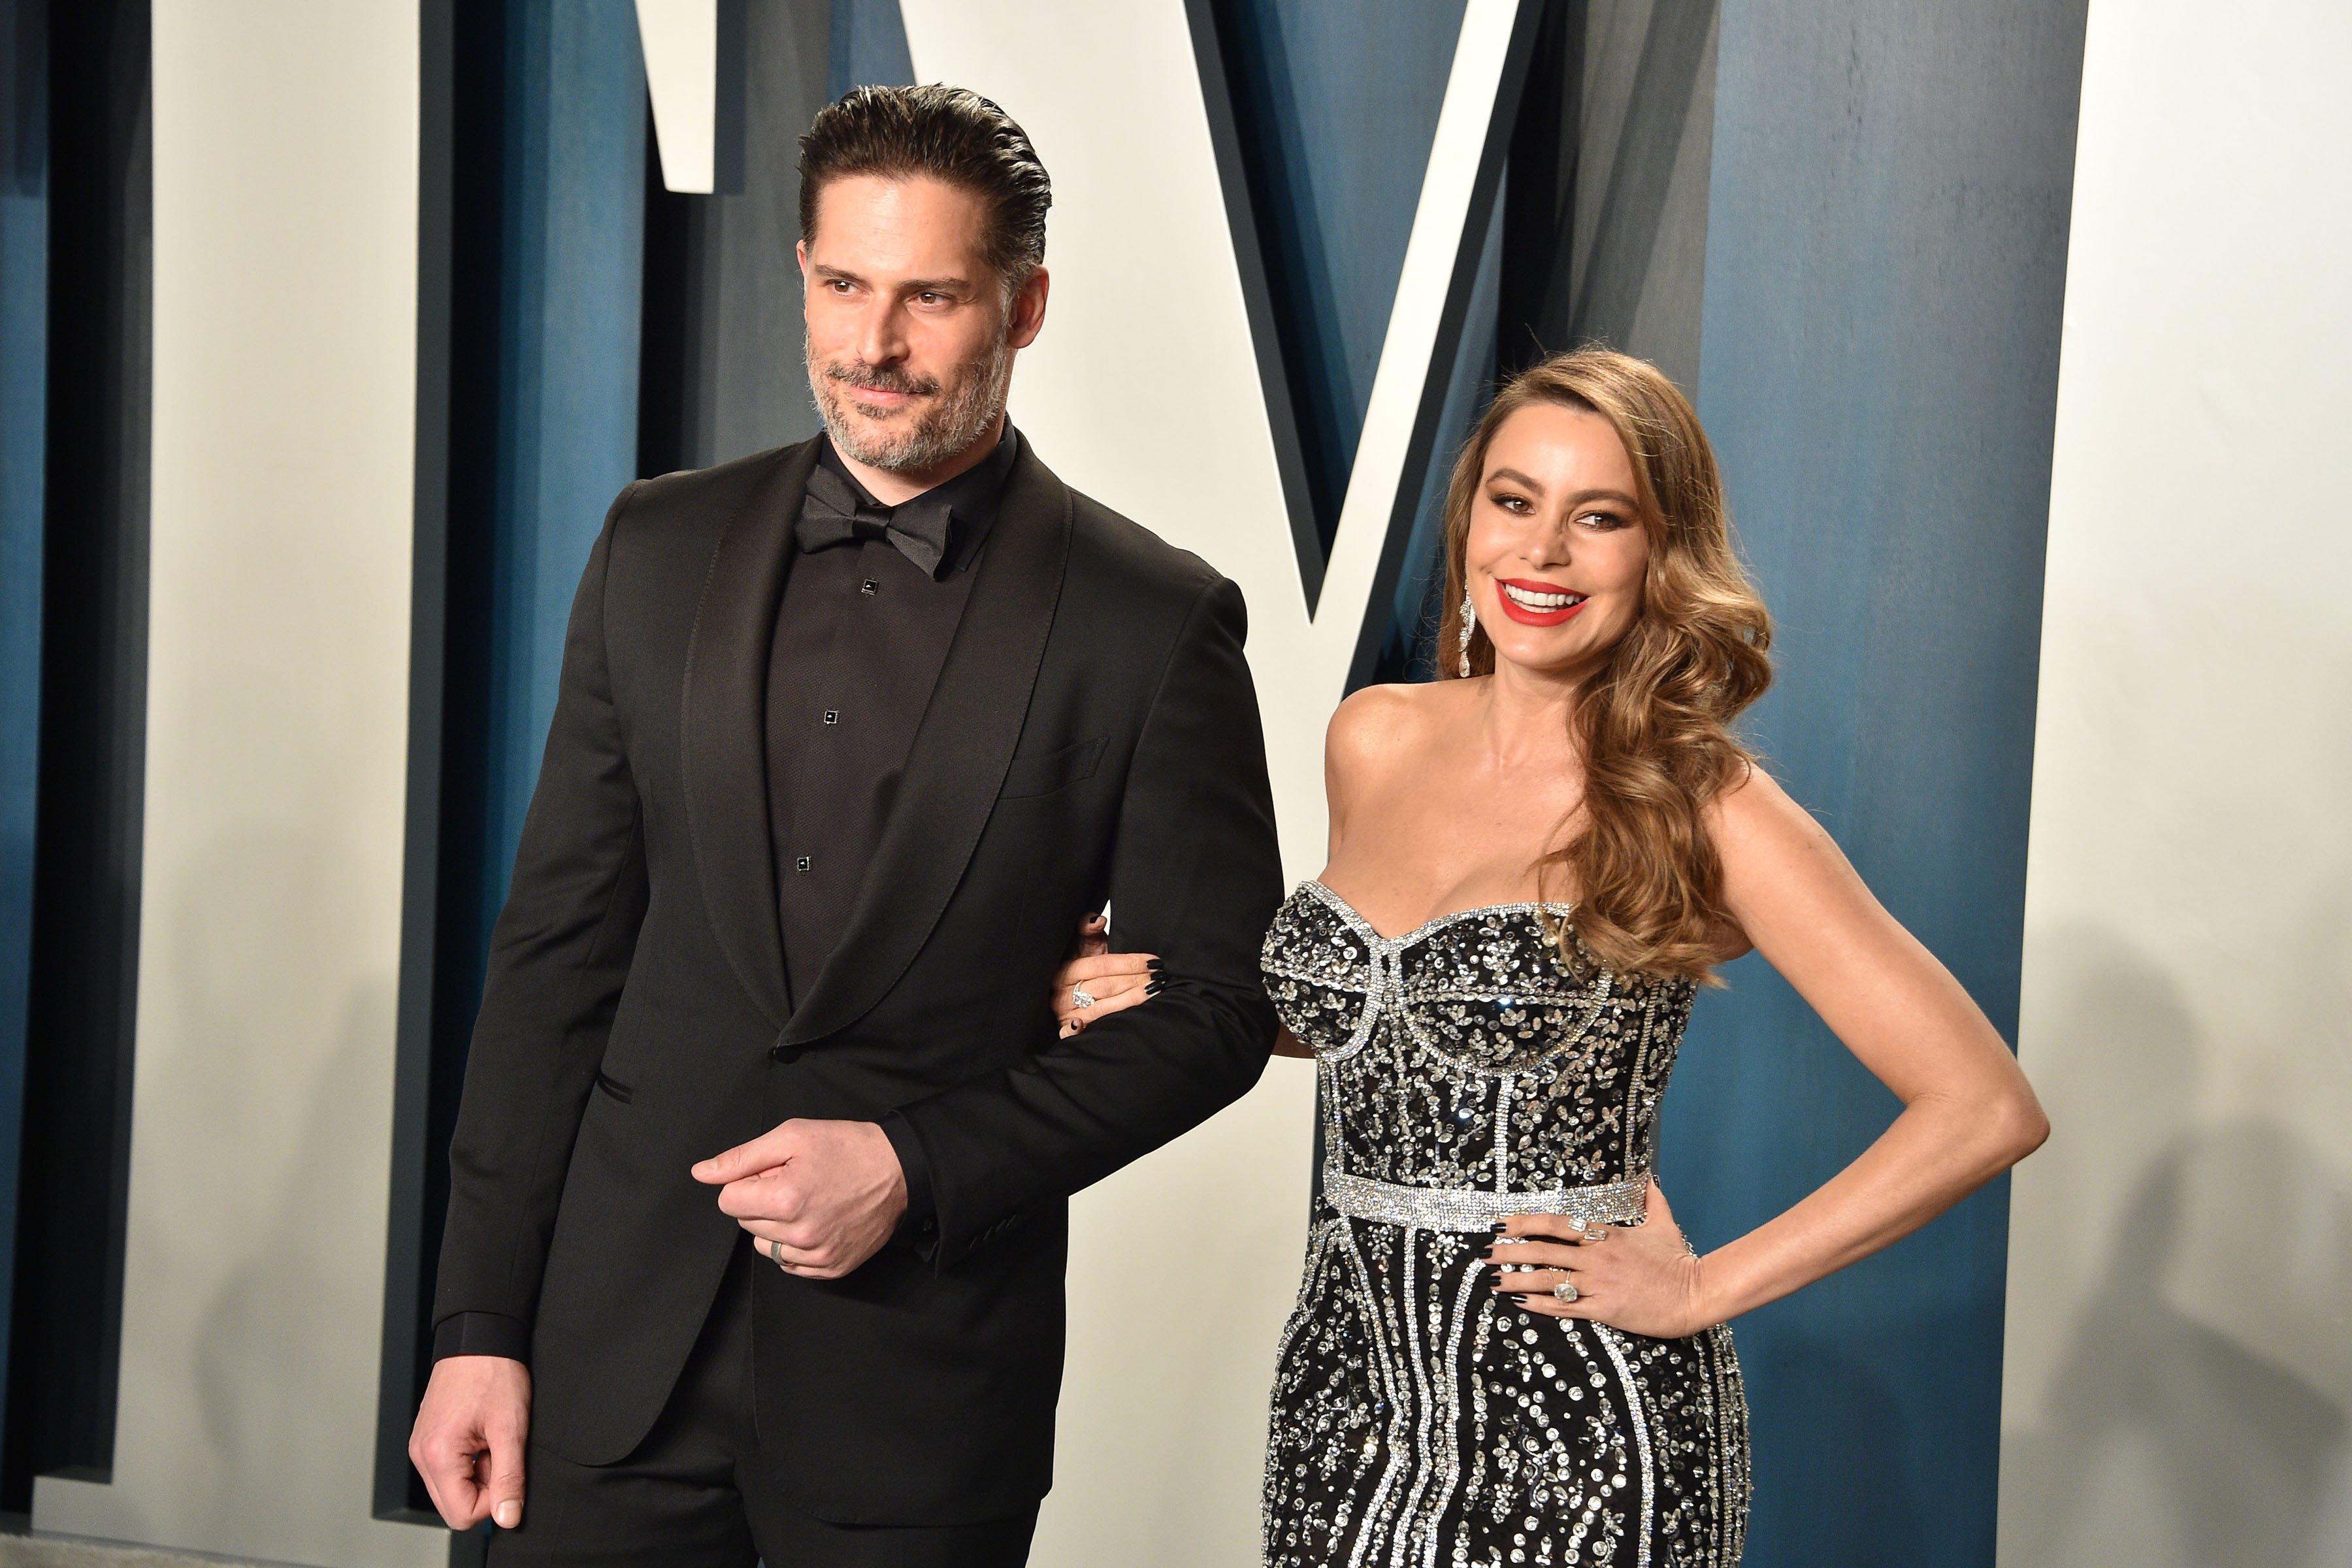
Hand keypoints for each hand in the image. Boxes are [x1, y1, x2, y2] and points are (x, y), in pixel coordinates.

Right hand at [409, 1353, 530, 1530]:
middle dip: (483, 1488)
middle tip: (498, 1451)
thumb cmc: (493, 1373)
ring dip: (477, 1472)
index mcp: (437, 1455)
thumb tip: (508, 1516)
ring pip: (451, 1487)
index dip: (493, 1501)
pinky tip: (480, 1434)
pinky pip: (447, 1468)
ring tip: (489, 1439)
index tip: (506, 1471)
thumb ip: (509, 1477)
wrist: (479, 1337)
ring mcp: (421, 1447)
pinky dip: (468, 1460)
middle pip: (453, 1505)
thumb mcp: (511, 1427)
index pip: (462, 1515)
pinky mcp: (427, 1439)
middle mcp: (421, 1455)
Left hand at [692, 1118, 906, 1278]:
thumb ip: (741, 1157)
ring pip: (765, 1246)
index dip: (746, 1181)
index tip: (773, 1172)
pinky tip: (816, 1222)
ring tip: (806, 1203)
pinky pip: (791, 1265)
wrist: (899, 1170)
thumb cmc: (846, 1147)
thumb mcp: (792, 1136)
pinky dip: (795, 1246)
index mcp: (785, 1199)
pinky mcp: (833, 1268)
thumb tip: (701, 1173)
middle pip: (746, 1223)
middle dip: (761, 1202)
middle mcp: (800, 1234)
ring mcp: (818, 1255)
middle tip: (795, 1182)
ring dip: (776, 1226)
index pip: (728, 1201)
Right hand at [1051, 912, 1160, 1036]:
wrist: (1062, 996)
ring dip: (1129, 1001)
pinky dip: (1081, 1029)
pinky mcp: (1067, 1030)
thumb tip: (1097, 919)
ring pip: (1101, 1008)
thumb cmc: (1079, 972)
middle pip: (1105, 986)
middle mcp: (1064, 992)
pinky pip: (1072, 1032)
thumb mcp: (1084, 949)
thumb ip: (1089, 933)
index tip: (1152, 961)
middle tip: (1159, 977)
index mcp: (1066, 970)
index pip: (1101, 965)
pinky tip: (1098, 1025)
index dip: (1128, 963)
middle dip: (1135, 981)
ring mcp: (1066, 1013)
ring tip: (1154, 992)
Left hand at [1484, 1181, 1716, 1338]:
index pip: (1558, 1224)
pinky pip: (1565, 1306)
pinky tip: (1521, 1301)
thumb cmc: (1678, 1260)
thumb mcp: (1664, 1224)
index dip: (1527, 1222)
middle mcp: (1598, 1257)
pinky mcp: (1604, 1309)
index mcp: (1607, 1235)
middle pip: (1544, 1250)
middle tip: (1486, 1252)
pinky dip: (1540, 1304)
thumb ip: (1653, 1199)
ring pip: (1549, 1279)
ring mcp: (1599, 1284)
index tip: (1504, 1223)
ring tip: (1494, 1280)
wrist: (1695, 1294)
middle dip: (1511, 1251)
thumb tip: (1649, 1178)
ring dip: (1517, 1278)